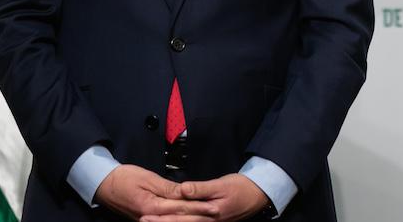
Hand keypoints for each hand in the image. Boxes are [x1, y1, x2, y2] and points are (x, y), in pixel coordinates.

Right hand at [93, 164, 216, 220]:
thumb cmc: (124, 178)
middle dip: (198, 216)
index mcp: (151, 206)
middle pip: (179, 217)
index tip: (213, 206)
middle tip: (216, 212)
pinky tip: (187, 218)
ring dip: (190, 219)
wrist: (102, 185)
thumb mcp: (147, 178)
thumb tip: (185, 192)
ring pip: (172, 221)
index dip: (198, 207)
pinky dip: (176, 220)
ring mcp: (146, 219)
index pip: (180, 207)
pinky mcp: (144, 218)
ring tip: (206, 216)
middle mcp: (149, 216)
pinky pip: (164, 220)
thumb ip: (167, 188)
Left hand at [141, 174, 269, 221]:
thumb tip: (182, 190)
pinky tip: (171, 221)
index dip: (163, 216)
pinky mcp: (211, 221)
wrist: (258, 195)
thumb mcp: (221, 185)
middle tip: (143, 220)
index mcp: (209, 214)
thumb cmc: (241, 188)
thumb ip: (201, 189)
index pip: (182, 216)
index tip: (147, 214)